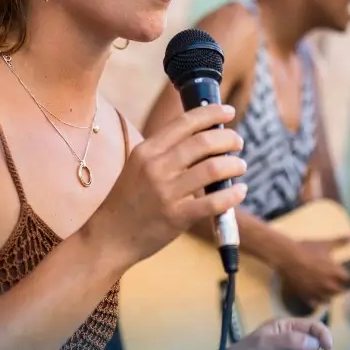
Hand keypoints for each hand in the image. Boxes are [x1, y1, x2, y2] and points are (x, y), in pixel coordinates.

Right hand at [91, 104, 246, 264]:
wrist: (108, 237)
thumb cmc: (128, 201)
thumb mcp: (139, 167)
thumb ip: (166, 152)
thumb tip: (205, 139)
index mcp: (147, 150)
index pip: (185, 122)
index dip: (211, 113)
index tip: (228, 112)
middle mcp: (156, 167)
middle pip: (203, 142)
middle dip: (228, 139)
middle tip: (237, 142)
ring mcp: (166, 192)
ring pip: (213, 168)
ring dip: (234, 165)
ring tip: (240, 166)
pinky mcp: (176, 216)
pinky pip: (213, 202)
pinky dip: (232, 195)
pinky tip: (240, 192)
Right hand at [279, 238, 349, 307]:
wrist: (287, 257)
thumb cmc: (307, 249)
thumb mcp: (325, 244)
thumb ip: (340, 242)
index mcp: (335, 272)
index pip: (347, 278)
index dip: (345, 275)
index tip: (342, 272)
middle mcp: (328, 284)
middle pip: (339, 291)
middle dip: (338, 286)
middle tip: (334, 281)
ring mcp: (317, 291)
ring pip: (328, 299)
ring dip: (328, 295)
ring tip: (325, 290)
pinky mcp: (306, 295)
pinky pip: (314, 303)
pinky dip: (316, 301)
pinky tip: (314, 296)